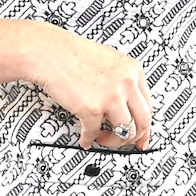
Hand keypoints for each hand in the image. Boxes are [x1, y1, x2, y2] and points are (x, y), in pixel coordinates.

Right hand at [0, 17, 152, 148]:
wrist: (47, 52)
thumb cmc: (71, 54)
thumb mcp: (109, 61)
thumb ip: (121, 81)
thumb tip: (126, 105)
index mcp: (133, 70)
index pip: (148, 105)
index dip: (146, 125)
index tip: (142, 136)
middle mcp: (126, 83)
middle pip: (143, 121)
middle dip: (134, 137)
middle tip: (125, 143)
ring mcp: (111, 96)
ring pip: (125, 131)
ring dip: (113, 141)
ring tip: (102, 138)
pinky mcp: (91, 108)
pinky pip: (94, 133)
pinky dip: (88, 139)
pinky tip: (84, 138)